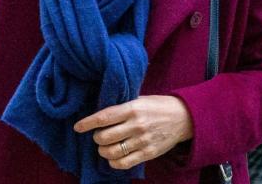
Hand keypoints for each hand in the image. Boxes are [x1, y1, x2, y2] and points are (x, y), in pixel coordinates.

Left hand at [73, 95, 193, 169]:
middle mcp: (136, 125)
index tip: (78, 127)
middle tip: (98, 136)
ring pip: (112, 152)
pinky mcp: (148, 153)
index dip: (87, 123)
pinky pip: (124, 163)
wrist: (183, 117)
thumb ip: (122, 106)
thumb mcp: (140, 99)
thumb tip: (100, 111)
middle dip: (96, 138)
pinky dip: (114, 162)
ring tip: (104, 147)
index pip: (104, 117)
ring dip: (103, 151)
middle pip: (105, 137)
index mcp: (133, 108)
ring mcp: (143, 141)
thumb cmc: (158, 106)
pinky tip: (113, 158)